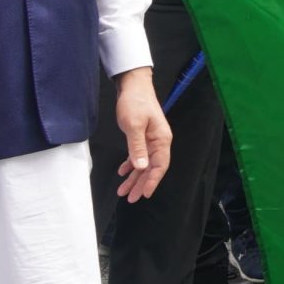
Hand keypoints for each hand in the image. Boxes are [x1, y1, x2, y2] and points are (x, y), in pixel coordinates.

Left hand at [109, 69, 170, 202]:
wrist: (133, 86)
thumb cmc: (135, 103)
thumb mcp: (134, 125)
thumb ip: (137, 147)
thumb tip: (140, 167)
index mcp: (161, 139)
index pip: (159, 165)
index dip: (152, 181)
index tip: (143, 194)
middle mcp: (158, 142)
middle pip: (151, 168)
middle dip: (141, 184)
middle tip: (130, 198)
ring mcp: (151, 139)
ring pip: (143, 164)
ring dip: (134, 178)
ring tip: (124, 191)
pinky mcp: (142, 136)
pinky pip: (138, 155)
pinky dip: (131, 165)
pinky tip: (123, 172)